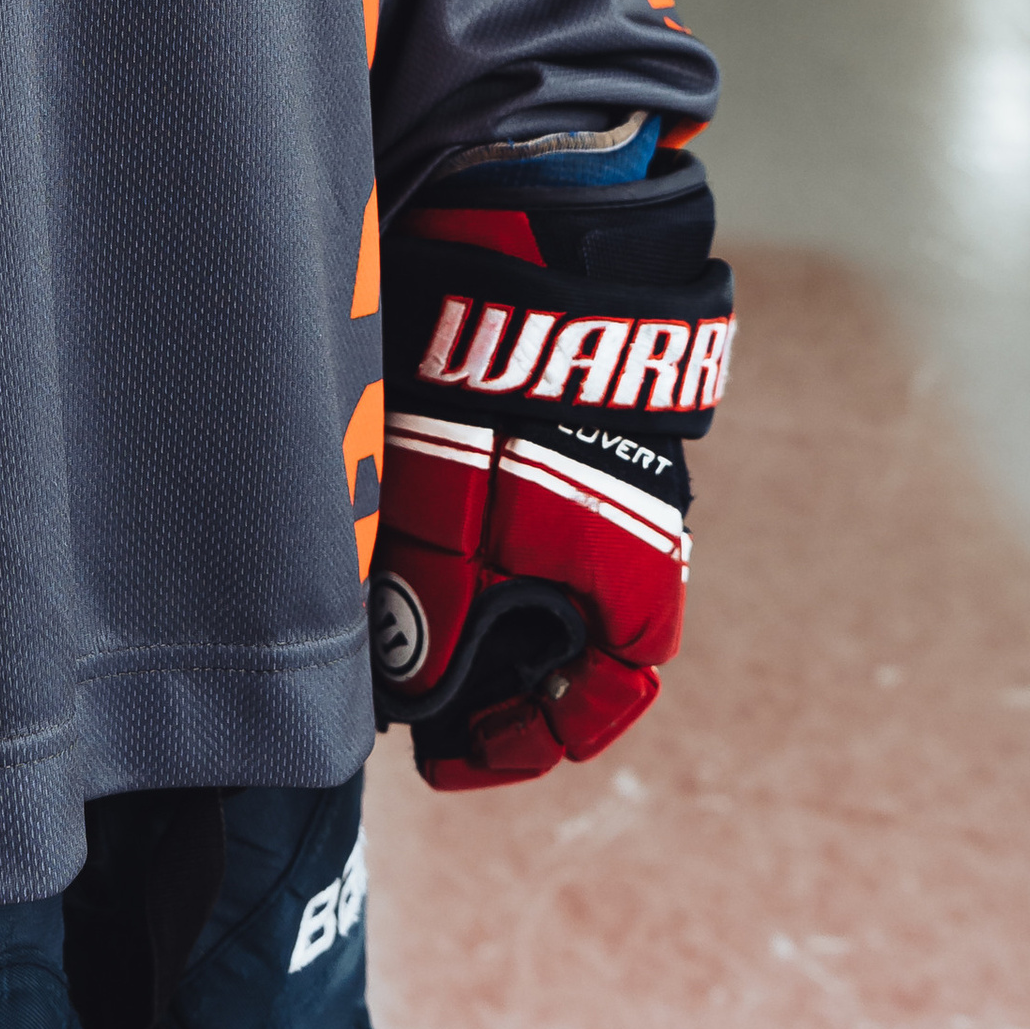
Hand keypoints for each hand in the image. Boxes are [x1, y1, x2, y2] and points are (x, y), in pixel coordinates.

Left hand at [368, 149, 730, 789]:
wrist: (530, 272)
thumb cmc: (506, 420)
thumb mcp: (459, 550)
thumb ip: (433, 637)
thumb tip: (408, 701)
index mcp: (635, 599)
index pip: (590, 712)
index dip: (516, 747)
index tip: (445, 757)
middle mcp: (631, 551)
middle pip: (555, 652)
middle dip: (481, 680)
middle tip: (408, 694)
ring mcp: (599, 489)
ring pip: (531, 584)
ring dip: (468, 608)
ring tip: (394, 615)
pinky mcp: (561, 435)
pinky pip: (518, 520)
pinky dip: (468, 545)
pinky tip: (408, 536)